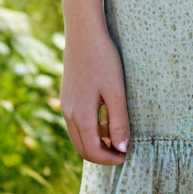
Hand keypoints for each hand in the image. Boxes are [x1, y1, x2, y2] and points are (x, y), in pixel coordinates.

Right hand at [60, 22, 130, 164]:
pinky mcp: (67, 97)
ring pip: (78, 137)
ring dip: (96, 142)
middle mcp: (68, 114)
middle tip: (123, 150)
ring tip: (117, 134)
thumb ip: (119, 121)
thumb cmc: (103, 60)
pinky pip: (76, 123)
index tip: (127, 156)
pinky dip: (90, 129)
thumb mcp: (116, 91)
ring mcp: (65, 105)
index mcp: (80, 115)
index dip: (110, 159)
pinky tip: (106, 117)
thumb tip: (122, 149)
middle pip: (83, 149)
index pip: (93, 151)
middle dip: (102, 155)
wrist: (84, 34)